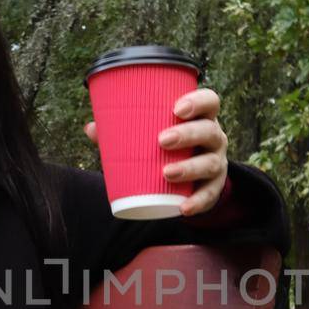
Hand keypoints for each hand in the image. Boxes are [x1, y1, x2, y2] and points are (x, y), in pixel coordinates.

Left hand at [83, 87, 229, 215]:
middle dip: (188, 134)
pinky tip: (183, 207)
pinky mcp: (214, 188)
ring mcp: (217, 163)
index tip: (177, 108)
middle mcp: (214, 138)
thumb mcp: (152, 135)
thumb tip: (91, 128)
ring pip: (211, 163)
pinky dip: (197, 202)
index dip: (198, 101)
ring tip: (167, 173)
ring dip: (190, 168)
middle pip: (209, 131)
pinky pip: (209, 195)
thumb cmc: (168, 147)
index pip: (210, 101)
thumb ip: (123, 130)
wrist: (192, 178)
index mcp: (200, 118)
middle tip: (162, 140)